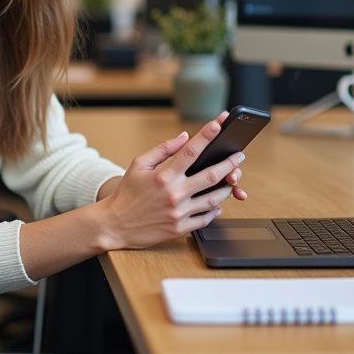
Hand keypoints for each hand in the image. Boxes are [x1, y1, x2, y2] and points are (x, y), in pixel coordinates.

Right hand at [97, 111, 247, 250]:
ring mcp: (178, 213)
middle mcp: (173, 194)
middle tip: (238, 156)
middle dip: (228, 163)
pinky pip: (205, 219)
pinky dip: (215, 210)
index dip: (206, 136)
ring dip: (227, 188)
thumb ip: (162, 150)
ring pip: (213, 199)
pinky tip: (218, 203)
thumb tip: (184, 137)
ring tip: (234, 180)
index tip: (219, 125)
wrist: (115, 224)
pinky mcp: (180, 228)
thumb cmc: (127, 193)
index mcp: (163, 176)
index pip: (190, 151)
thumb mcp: (139, 165)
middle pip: (210, 175)